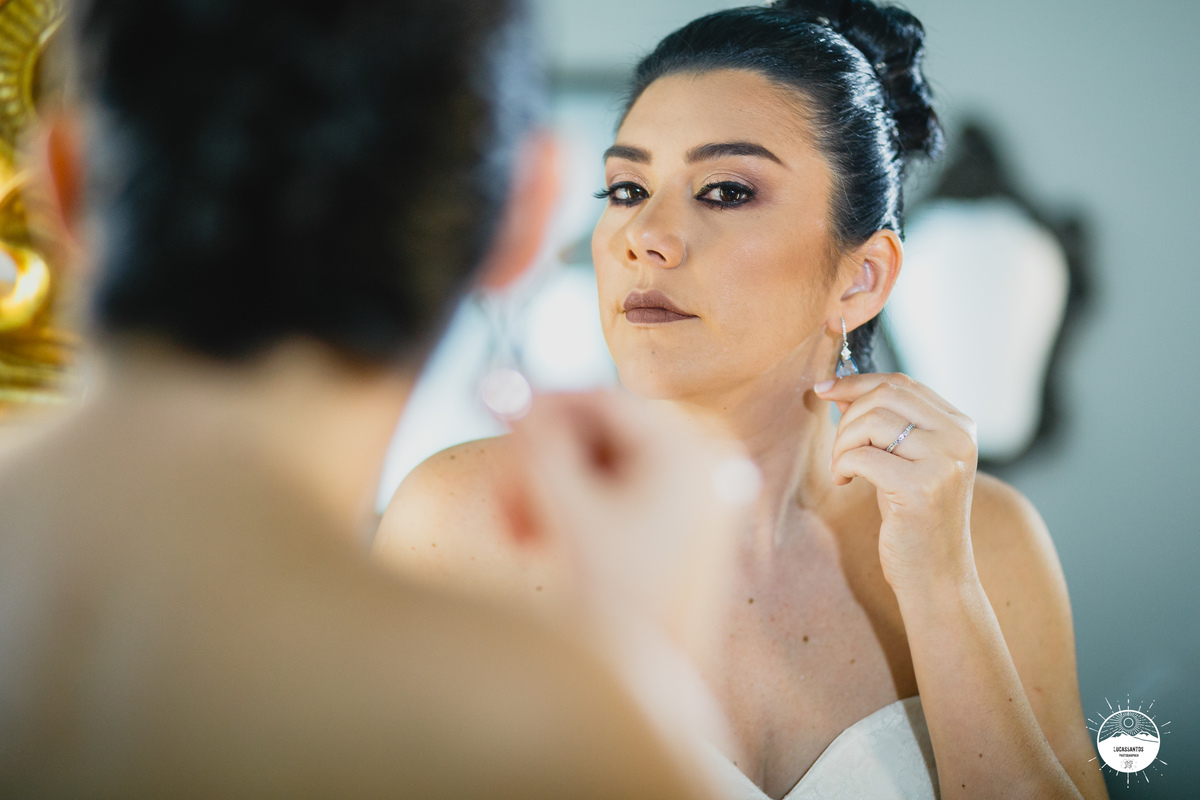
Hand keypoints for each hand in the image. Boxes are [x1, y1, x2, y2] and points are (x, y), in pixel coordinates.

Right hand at [504, 391, 752, 654]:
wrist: (652, 687)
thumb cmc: (613, 604)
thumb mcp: (563, 513)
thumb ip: (533, 443)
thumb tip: (503, 386)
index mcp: (688, 455)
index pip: (602, 399)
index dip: (542, 402)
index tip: (492, 409)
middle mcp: (705, 467)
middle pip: (602, 434)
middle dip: (543, 461)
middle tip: (504, 495)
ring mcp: (699, 498)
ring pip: (605, 467)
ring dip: (553, 490)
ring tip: (520, 535)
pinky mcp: (686, 527)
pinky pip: (621, 496)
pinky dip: (579, 511)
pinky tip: (548, 544)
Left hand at [814, 373, 978, 594]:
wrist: (936, 575)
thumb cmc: (914, 518)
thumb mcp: (900, 462)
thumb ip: (881, 424)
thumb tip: (839, 389)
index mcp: (959, 426)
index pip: (901, 384)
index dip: (856, 383)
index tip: (824, 390)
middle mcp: (958, 438)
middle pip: (885, 395)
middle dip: (848, 416)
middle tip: (839, 448)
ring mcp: (944, 462)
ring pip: (872, 420)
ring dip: (842, 443)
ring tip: (841, 469)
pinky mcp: (921, 488)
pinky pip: (863, 455)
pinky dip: (843, 465)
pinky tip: (844, 482)